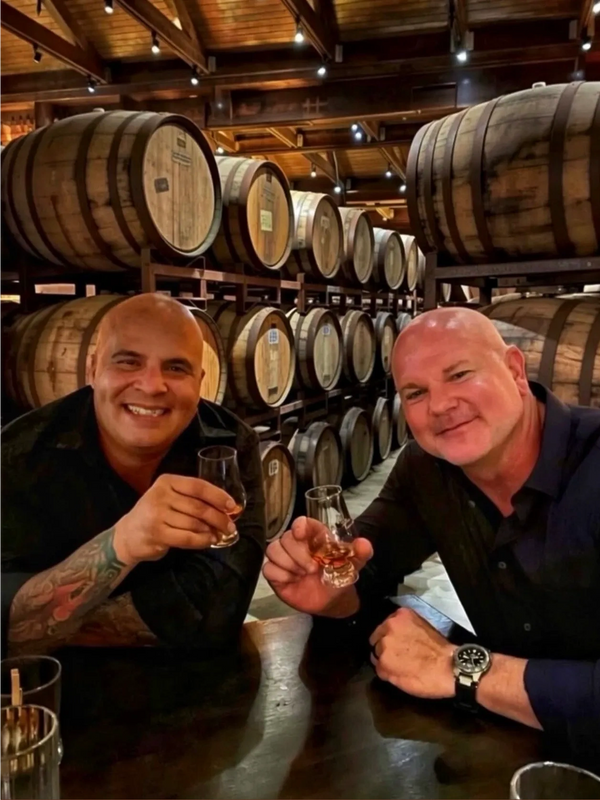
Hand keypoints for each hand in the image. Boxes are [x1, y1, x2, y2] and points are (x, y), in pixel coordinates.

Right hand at [113, 474, 236, 564]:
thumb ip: (193, 499)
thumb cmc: (156, 515)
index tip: (232, 506)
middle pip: (199, 507)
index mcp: (167, 481)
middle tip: (230, 526)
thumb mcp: (170, 498)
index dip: (218, 496)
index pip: (198, 486)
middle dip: (219, 518)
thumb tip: (226, 508)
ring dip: (211, 530)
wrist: (128, 535)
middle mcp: (160, 495)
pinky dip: (202, 541)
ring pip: (195, 523)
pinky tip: (209, 541)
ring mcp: (157, 514)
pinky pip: (188, 537)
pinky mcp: (157, 533)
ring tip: (218, 534)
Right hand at [262, 516, 372, 615]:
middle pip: (285, 538)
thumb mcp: (353, 564)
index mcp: (314, 536)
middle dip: (298, 554)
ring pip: (273, 550)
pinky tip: (292, 581)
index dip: (299, 525)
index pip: (302, 522)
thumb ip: (361, 553)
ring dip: (288, 564)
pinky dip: (280, 575)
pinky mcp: (276, 574)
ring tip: (302, 575)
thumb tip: (364, 544)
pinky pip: (268, 568)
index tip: (302, 535)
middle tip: (312, 569)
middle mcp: (296, 544)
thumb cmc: (339, 576)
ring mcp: (284, 558)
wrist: (331, 601)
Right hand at [370, 607, 455, 698]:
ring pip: (384, 629)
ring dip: (391, 634)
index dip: (383, 661)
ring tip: (405, 641)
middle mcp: (386, 639)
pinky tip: (408, 630)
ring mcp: (394, 623)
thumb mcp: (401, 684)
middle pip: (378, 642)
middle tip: (400, 653)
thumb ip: (385, 672)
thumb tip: (379, 665)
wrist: (449, 665)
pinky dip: (398, 623)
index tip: (392, 662)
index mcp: (383, 659)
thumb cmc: (427, 679)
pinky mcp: (404, 613)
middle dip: (386, 648)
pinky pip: (394, 617)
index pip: (374, 658)